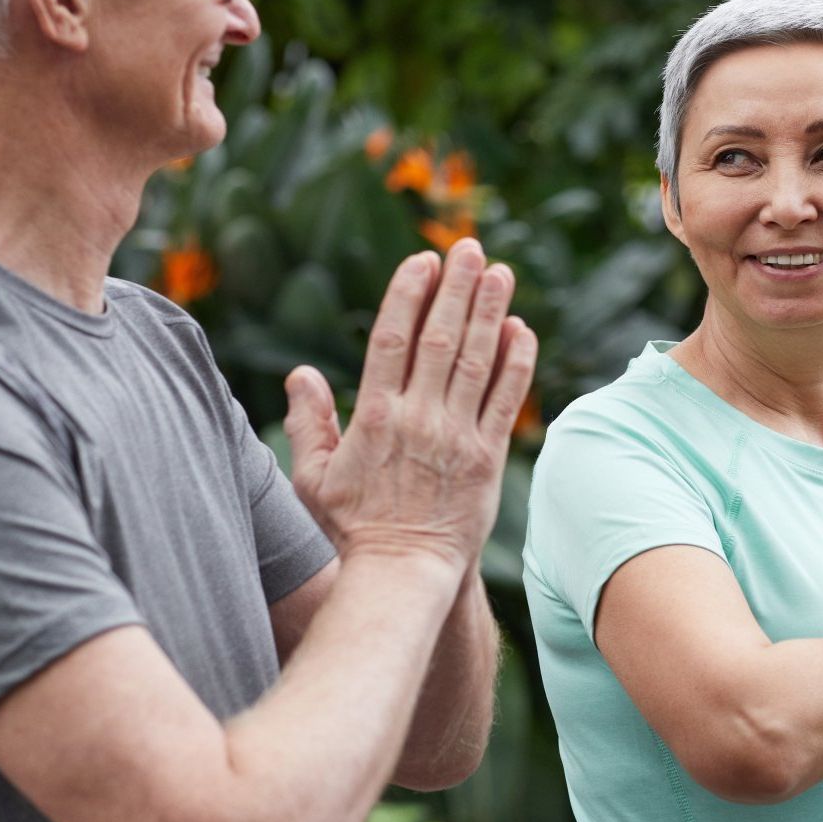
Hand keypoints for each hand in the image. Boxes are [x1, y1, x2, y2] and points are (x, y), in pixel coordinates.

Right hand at [283, 239, 536, 575]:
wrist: (403, 574)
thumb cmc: (352, 527)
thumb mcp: (313, 477)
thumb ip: (309, 422)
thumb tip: (301, 373)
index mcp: (374, 416)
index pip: (392, 339)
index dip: (409, 294)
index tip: (423, 261)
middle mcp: (418, 418)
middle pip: (439, 339)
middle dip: (456, 288)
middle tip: (470, 247)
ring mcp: (457, 437)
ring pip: (476, 361)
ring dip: (490, 313)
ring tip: (501, 272)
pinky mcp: (488, 458)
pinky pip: (505, 402)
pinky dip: (515, 363)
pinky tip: (522, 330)